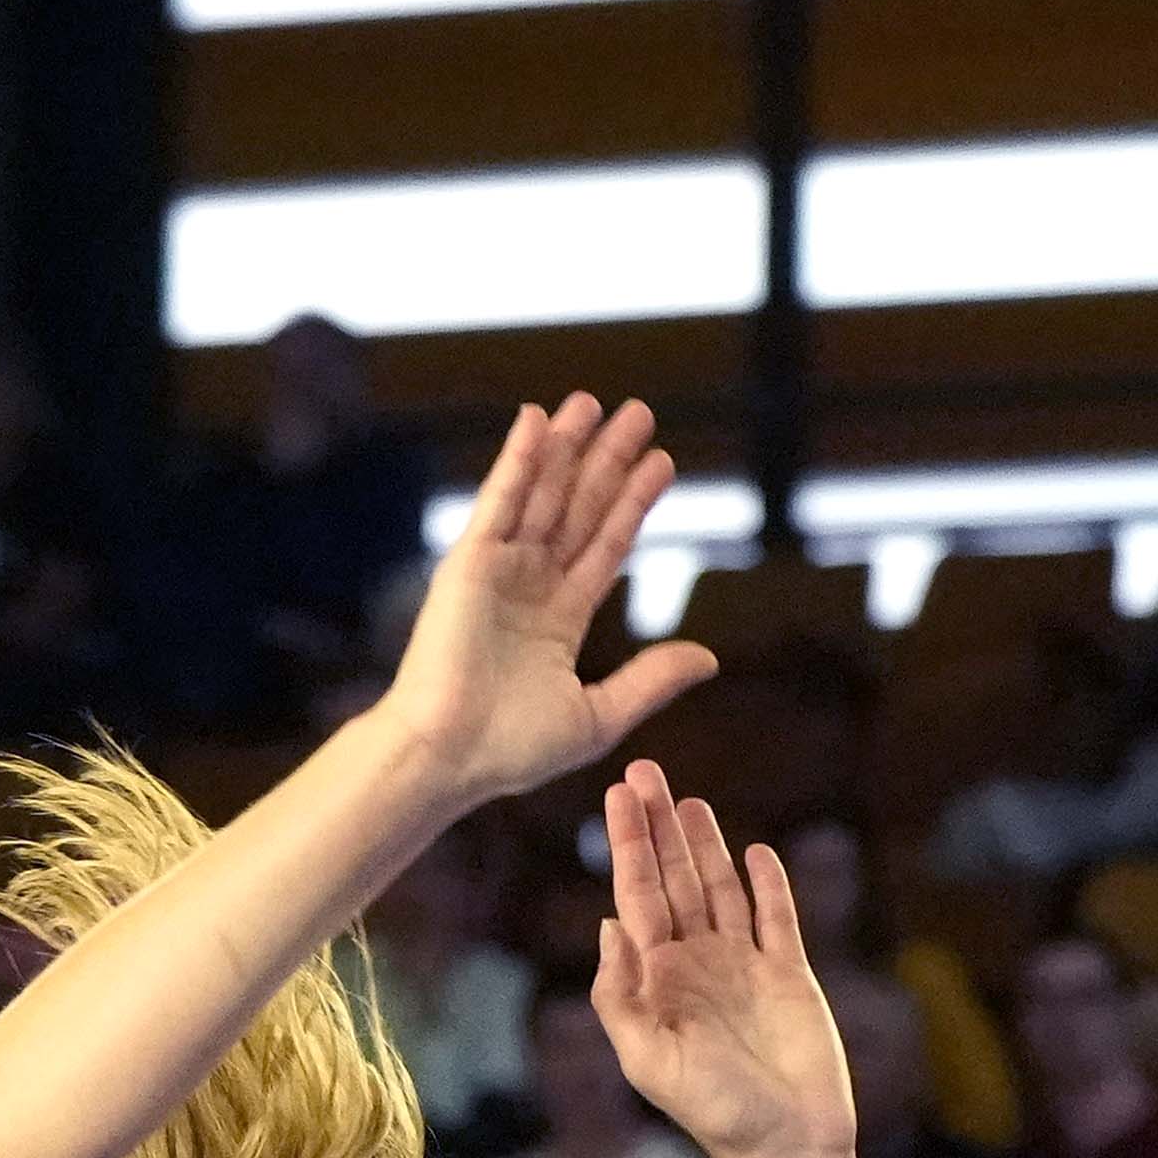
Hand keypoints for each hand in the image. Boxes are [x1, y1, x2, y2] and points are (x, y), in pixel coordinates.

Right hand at [376, 394, 714, 804]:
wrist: (448, 756)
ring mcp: (498, 571)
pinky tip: (537, 421)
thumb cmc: (511, 750)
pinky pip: (499, 502)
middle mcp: (529, 586)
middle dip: (608, 461)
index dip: (634, 503)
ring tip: (594, 401)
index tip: (663, 462)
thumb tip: (709, 657)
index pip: (606, 546)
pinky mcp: (468, 563)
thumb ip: (650, 680)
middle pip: (579, 509)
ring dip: (567, 447)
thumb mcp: (599, 715)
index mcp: (559, 619)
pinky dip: (518, 460)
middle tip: (641, 413)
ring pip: (543, 496)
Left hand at [591, 762, 856, 1157]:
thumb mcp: (647, 1058)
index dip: (628, 845)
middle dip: (658, 827)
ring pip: (720, 888)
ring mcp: (743, 964)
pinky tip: (753, 850)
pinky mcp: (789, 973)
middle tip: (644, 771)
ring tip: (687, 798)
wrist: (784, 1143)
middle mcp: (695, 962)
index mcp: (656, 977)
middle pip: (674, 879)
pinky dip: (767, 883)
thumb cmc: (711, 1111)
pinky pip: (777, 917)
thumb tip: (606, 926)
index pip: (636, 896)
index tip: (616, 797)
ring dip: (705, 844)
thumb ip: (620, 995)